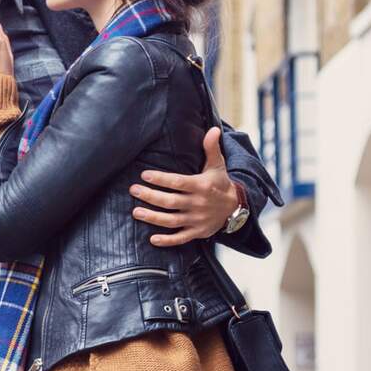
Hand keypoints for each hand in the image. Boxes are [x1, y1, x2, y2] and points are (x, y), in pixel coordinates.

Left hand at [128, 127, 238, 245]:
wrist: (237, 207)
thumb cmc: (220, 183)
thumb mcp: (217, 165)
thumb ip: (211, 148)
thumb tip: (213, 129)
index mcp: (201, 186)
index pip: (177, 182)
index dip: (160, 179)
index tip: (144, 175)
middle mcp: (198, 204)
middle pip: (170, 202)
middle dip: (150, 196)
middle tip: (133, 191)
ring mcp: (197, 220)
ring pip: (172, 221)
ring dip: (153, 218)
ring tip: (136, 212)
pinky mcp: (197, 232)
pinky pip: (181, 239)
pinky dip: (167, 241)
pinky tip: (152, 239)